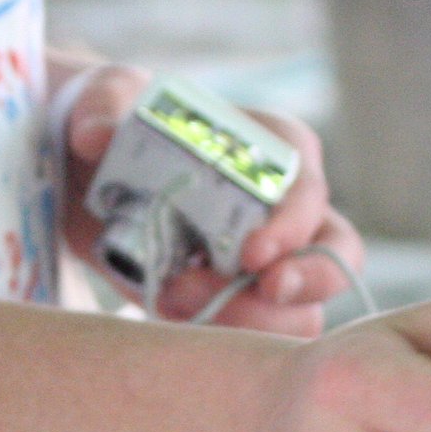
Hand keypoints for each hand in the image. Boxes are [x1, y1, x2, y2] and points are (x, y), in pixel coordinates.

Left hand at [59, 62, 361, 337]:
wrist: (96, 174)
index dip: (292, 227)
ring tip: (175, 295)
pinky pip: (257, 333)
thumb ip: (105, 105)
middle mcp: (291, 208)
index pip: (309, 191)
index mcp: (277, 150)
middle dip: (302, 284)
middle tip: (252, 292)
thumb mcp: (111, 98)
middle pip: (335, 256)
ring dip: (248, 317)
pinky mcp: (242, 300)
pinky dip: (218, 333)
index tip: (251, 256)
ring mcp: (273, 261)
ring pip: (302, 309)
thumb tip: (95, 135)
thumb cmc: (125, 121)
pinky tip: (169, 308)